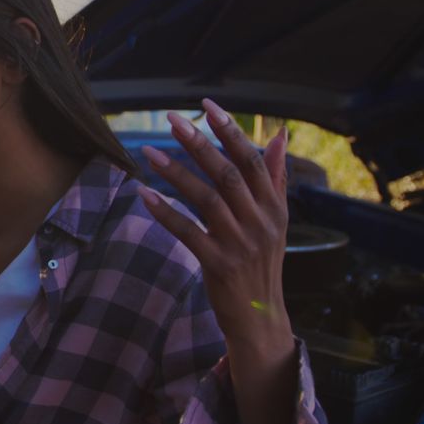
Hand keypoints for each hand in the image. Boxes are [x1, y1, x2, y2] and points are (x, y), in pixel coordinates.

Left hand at [136, 98, 291, 344]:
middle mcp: (260, 221)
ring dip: (175, 173)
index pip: (252, 160)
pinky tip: (145, 194)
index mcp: (274, 207)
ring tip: (148, 152)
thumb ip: (275, 177)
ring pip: (205, 199)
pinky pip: (187, 231)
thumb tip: (279, 134)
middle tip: (171, 120)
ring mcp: (239, 243)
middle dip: (198, 143)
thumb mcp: (275, 219)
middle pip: (227, 174)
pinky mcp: (218, 264)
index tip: (206, 105)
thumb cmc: (262, 261)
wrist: (260, 317)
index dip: (229, 131)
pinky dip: (165, 211)